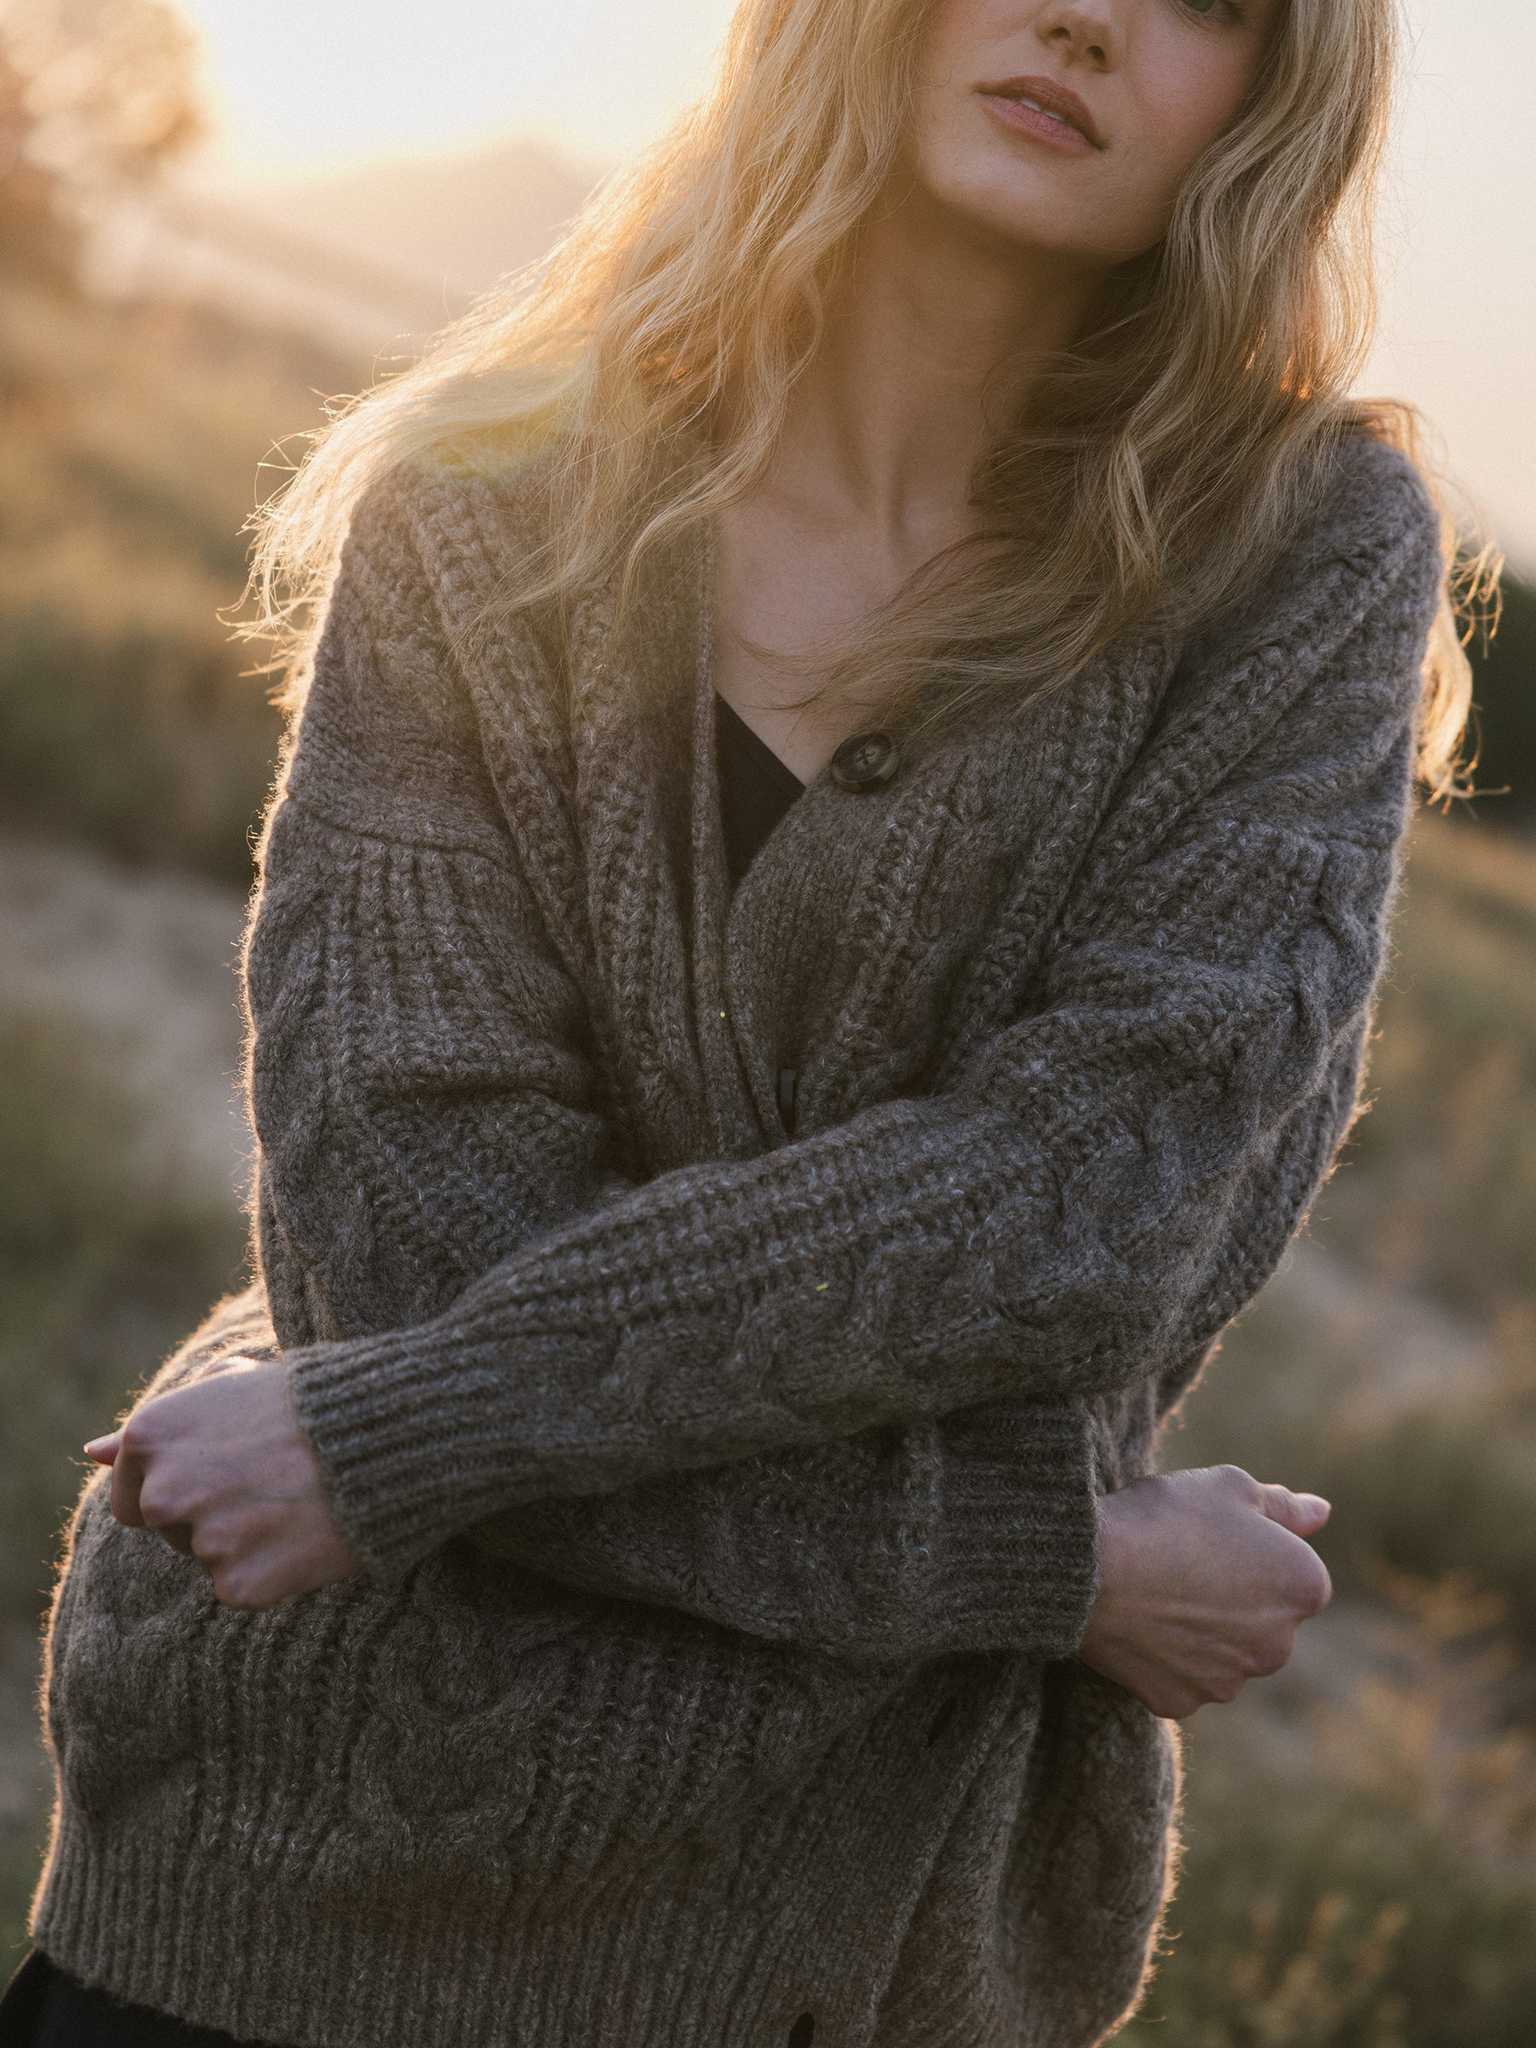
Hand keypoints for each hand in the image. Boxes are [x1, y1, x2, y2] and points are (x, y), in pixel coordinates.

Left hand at [82, 1356, 362, 1610]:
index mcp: (150, 1435)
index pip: (129, 1497)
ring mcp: (200, 1540)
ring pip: (208, 1557)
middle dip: (208, 1516)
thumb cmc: (309, 1401)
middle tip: (268, 1485)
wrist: (382, 1433)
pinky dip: (273, 1570)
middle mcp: (162, 1490)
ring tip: (296, 1500)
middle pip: (167, 1530)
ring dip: (245, 1540)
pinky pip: (242, 1587)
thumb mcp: (228, 1392)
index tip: (225, 1475)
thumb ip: (160, 1427)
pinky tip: (306, 1532)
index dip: (180, 1490)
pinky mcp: (239, 1583)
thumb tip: (91, 1451)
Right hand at [1077, 1464, 1332, 1720]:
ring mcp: (1229, 1681)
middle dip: (1234, 1598)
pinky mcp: (1182, 1703)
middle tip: (1184, 1561)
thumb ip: (1283, 1505)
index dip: (1253, 1551)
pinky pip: (1181, 1678)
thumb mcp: (1229, 1487)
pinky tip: (1140, 1624)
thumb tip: (1322, 1512)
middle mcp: (1279, 1646)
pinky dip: (1166, 1658)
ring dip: (1203, 1631)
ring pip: (1224, 1653)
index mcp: (1304, 1587)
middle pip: (1262, 1619)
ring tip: (1156, 1590)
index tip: (1214, 1537)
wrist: (1091, 1570)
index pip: (1293, 1572)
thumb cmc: (1166, 1518)